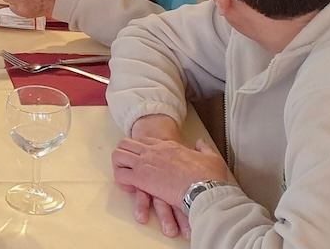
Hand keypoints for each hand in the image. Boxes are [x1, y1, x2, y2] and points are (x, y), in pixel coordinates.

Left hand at [112, 138, 228, 238]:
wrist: (204, 190)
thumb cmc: (209, 176)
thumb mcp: (211, 157)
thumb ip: (204, 148)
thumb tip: (200, 143)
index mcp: (168, 146)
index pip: (145, 140)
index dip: (141, 148)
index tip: (143, 157)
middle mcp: (153, 151)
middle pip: (126, 143)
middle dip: (124, 152)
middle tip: (128, 164)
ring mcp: (145, 163)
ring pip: (118, 155)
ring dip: (118, 164)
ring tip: (125, 175)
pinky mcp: (141, 179)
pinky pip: (120, 174)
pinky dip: (120, 180)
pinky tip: (129, 187)